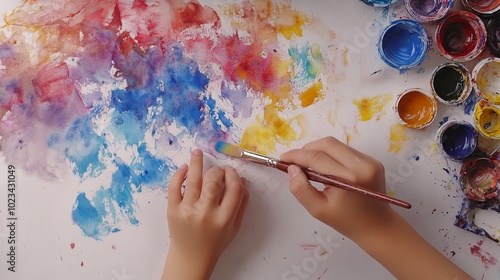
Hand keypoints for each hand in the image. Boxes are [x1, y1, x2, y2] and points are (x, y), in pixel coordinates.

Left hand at [162, 149, 248, 279]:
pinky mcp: (172, 210)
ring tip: (198, 152)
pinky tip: (185, 168)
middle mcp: (206, 213)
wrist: (191, 257)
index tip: (230, 171)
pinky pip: (174, 188)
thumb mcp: (234, 226)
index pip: (233, 188)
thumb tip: (242, 179)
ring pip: (193, 180)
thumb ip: (241, 203)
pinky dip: (179, 175)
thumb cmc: (215, 241)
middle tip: (217, 170)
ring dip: (196, 162)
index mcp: (224, 218)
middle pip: (213, 181)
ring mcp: (188, 211)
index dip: (233, 175)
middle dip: (217, 171)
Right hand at [282, 137, 472, 278]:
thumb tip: (292, 169)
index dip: (297, 156)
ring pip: (336, 144)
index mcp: (349, 179)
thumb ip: (301, 189)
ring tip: (308, 164)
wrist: (377, 227)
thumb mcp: (318, 210)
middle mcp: (362, 164)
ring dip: (319, 150)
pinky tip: (325, 167)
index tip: (283, 158)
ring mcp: (370, 160)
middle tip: (295, 161)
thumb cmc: (346, 221)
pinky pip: (345, 150)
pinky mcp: (372, 160)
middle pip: (327, 144)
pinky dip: (331, 154)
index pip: (317, 158)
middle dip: (307, 149)